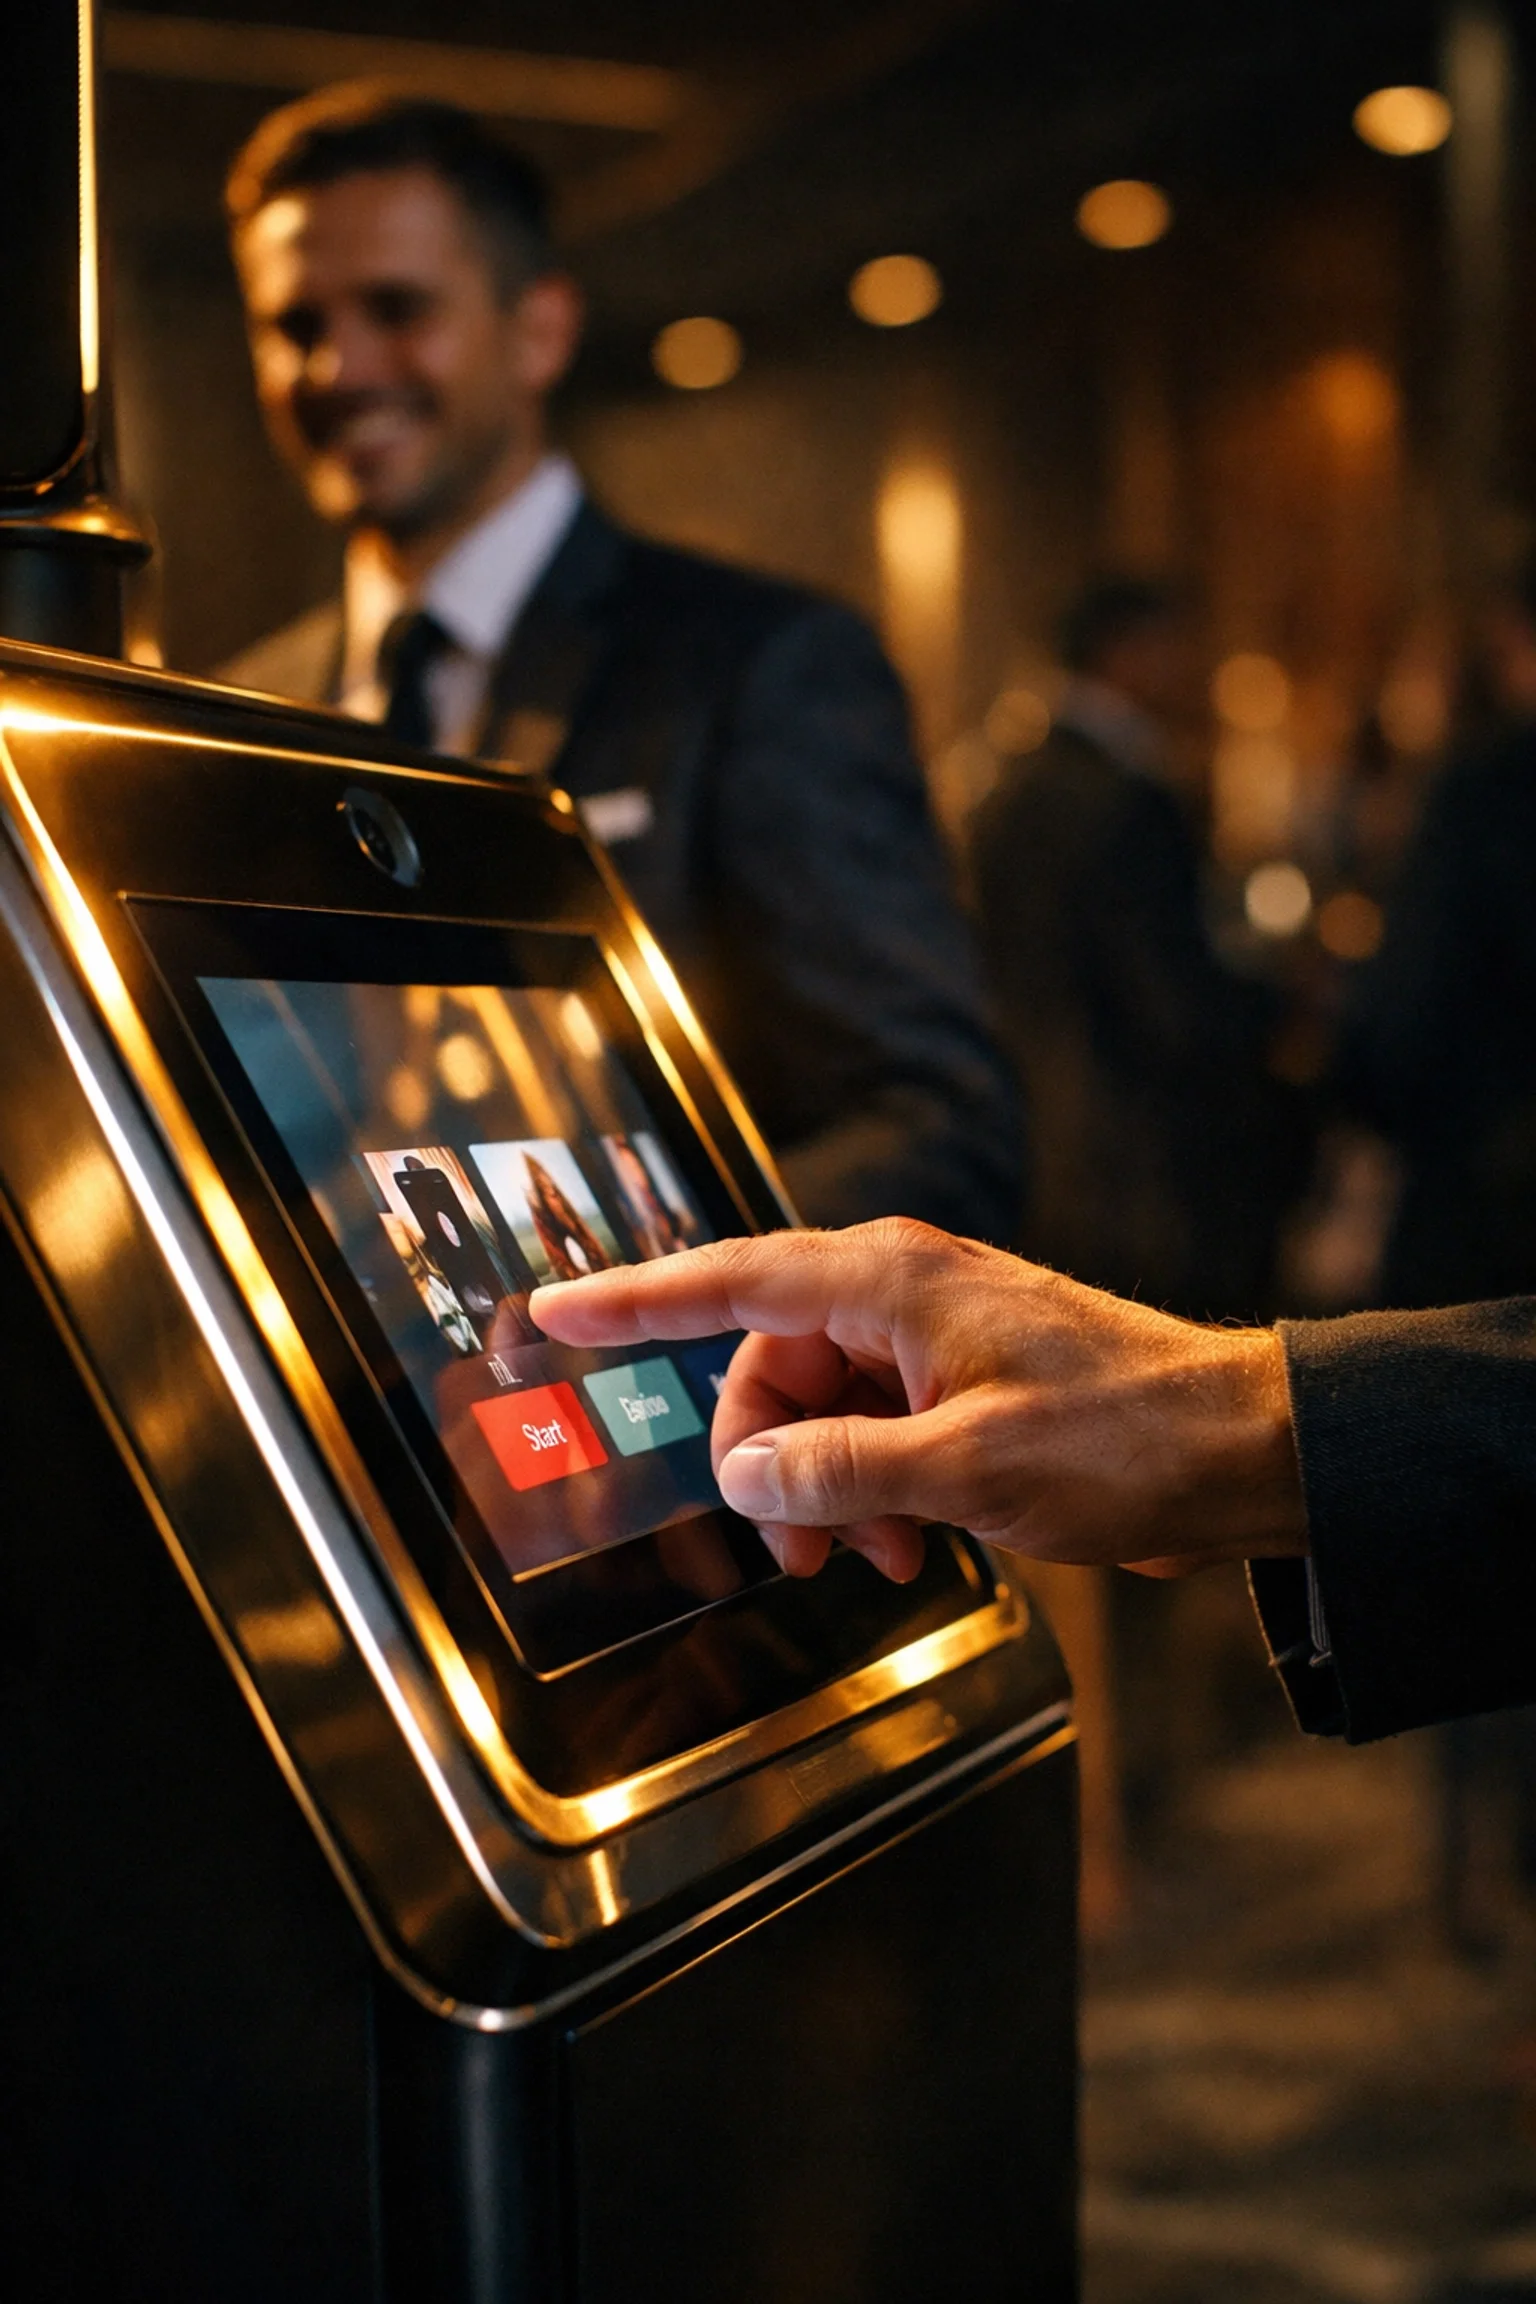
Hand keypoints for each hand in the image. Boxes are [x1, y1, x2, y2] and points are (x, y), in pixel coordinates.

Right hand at [531, 1219, 1307, 1583]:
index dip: (630, 1302)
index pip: (728, 1283)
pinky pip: (878, 1431)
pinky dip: (873, 1490)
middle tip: (788, 1548)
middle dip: (765, 1460)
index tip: (551, 1315)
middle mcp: (901, 1295)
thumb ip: (838, 1471)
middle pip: (771, 1368)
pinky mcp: (966, 1385)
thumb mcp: (965, 1467)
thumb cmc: (1121, 1437)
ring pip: (823, 1410)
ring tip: (867, 1559)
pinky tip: (905, 1545)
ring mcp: (935, 1339)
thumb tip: (746, 1477)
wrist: (1242, 1449)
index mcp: (888, 1283)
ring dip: (826, 1489)